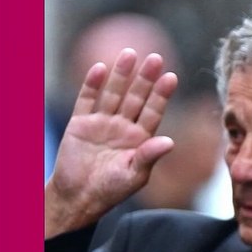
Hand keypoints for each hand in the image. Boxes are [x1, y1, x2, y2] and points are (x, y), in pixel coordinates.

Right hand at [45, 49, 177, 237]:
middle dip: (145, 79)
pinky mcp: (80, 124)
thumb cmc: (111, 189)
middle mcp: (123, 126)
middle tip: (156, 58)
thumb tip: (169, 141)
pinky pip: (87, 100)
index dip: (161, 95)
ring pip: (113, 94)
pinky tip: (100, 68)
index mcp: (140, 138)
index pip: (153, 111)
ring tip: (130, 54)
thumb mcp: (135, 174)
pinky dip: (92, 85)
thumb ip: (149, 156)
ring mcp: (102, 123)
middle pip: (136, 97)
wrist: (79, 197)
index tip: (172, 77)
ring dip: (121, 75)